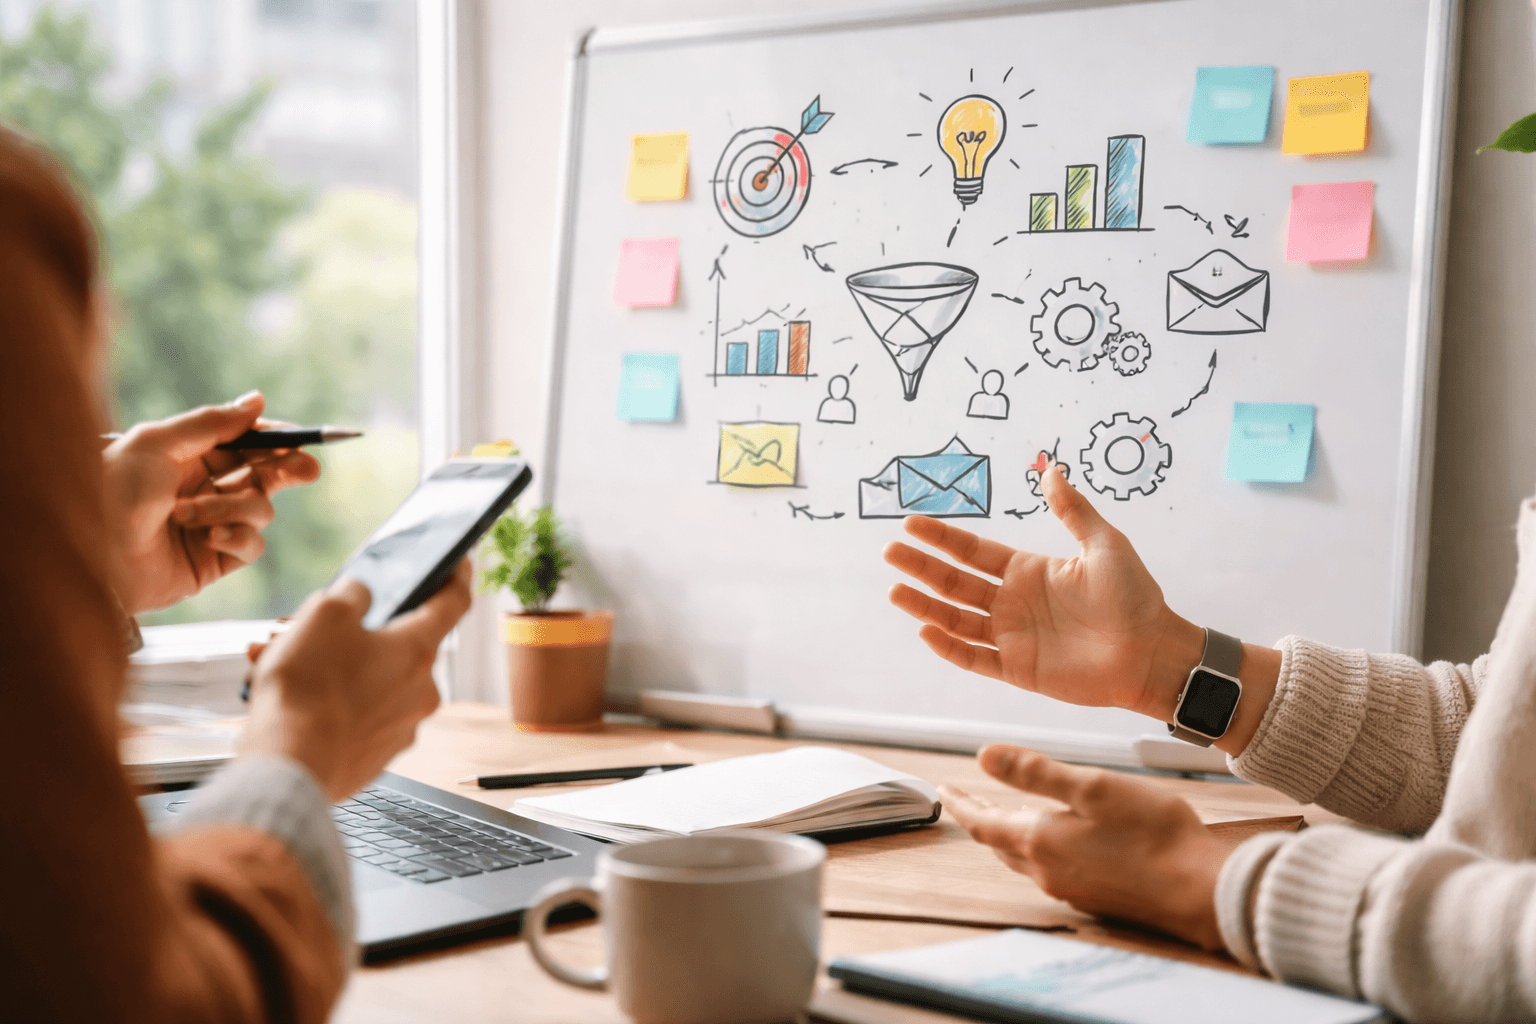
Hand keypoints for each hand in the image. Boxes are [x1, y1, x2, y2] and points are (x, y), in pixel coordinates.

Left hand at [101, 391, 320, 613]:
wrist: (89, 555)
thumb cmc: (111, 491)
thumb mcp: (158, 442)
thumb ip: (212, 423)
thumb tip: (257, 400)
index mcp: (186, 457)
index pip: (244, 443)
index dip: (274, 439)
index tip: (299, 439)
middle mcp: (202, 489)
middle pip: (264, 474)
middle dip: (286, 470)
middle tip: (306, 470)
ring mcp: (211, 525)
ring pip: (259, 509)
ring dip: (232, 508)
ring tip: (191, 515)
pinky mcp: (214, 561)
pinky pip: (251, 544)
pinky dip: (236, 537)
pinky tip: (209, 537)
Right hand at [241, 560, 473, 800]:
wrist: (288, 766)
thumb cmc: (307, 690)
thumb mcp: (323, 614)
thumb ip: (352, 594)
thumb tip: (361, 595)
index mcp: (418, 651)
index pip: (453, 603)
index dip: (456, 575)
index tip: (459, 563)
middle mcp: (421, 691)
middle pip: (398, 646)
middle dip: (356, 632)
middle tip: (309, 627)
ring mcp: (401, 728)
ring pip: (371, 681)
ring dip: (334, 667)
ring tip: (281, 662)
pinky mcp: (376, 756)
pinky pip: (359, 716)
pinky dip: (332, 702)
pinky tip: (294, 697)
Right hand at [884, 462, 1202, 720]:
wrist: (1152, 652)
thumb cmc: (1135, 598)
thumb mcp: (1104, 544)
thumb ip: (1073, 511)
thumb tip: (1051, 471)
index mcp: (1027, 570)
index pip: (972, 551)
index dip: (942, 537)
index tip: (911, 523)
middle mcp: (1012, 602)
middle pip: (954, 583)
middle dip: (921, 567)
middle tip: (890, 552)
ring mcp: (1012, 637)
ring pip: (955, 620)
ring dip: (924, 606)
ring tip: (894, 591)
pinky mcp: (1018, 670)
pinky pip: (974, 658)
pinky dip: (949, 648)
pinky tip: (926, 631)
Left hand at [942, 744, 1229, 950]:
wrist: (1203, 890)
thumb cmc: (1154, 834)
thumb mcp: (1092, 787)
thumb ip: (1035, 773)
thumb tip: (983, 757)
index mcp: (1039, 840)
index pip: (981, 822)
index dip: (961, 803)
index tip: (945, 789)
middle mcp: (1047, 871)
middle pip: (999, 842)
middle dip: (982, 818)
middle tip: (970, 800)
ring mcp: (1072, 889)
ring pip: (1025, 858)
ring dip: (1010, 835)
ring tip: (1006, 817)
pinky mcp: (1096, 898)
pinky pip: (1052, 870)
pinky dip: (1040, 850)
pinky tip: (1057, 842)